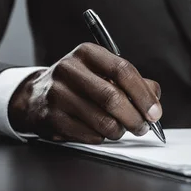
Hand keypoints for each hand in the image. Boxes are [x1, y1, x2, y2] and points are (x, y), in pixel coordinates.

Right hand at [8, 43, 161, 143]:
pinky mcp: (51, 117)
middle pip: (112, 98)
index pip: (122, 70)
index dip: (143, 94)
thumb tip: (154, 95)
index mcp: (87, 53)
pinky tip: (100, 131)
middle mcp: (69, 69)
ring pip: (102, 120)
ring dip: (119, 130)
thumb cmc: (78, 83)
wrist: (35, 96)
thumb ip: (133, 80)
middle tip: (143, 127)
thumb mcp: (103, 71)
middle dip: (135, 117)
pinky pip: (88, 135)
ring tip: (122, 129)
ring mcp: (57, 94)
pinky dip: (101, 137)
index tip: (155, 111)